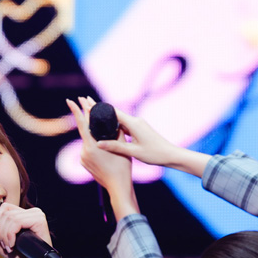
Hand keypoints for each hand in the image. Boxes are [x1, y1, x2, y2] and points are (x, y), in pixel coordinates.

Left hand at [0, 201, 50, 257]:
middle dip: (0, 232)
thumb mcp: (2, 245)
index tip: (1, 238)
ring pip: (10, 218)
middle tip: (6, 246)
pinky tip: (14, 244)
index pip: (4, 208)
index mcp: (24, 214)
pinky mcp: (39, 221)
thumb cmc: (23, 256)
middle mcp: (31, 212)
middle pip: (5, 214)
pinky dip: (11, 234)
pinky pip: (18, 222)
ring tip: (10, 247)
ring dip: (5, 235)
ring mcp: (36, 215)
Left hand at [67, 97, 137, 220]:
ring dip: (95, 136)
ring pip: (88, 141)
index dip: (76, 111)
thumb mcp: (121, 145)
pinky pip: (88, 150)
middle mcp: (84, 152)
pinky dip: (95, 146)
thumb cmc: (122, 166)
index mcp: (91, 146)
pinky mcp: (84, 163)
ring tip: (105, 136)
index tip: (71, 101)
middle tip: (85, 103)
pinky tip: (104, 150)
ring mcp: (82, 158)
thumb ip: (114, 131)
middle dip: (88, 120)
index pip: (82, 124)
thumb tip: (112, 118)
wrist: (118, 186)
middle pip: (86, 132)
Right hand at [80, 99, 209, 177]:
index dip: (99, 108)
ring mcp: (138, 125)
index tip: (87, 102)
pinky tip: (108, 131)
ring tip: (94, 118)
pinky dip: (115, 128)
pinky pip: (124, 126)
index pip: (113, 113)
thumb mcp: (133, 152)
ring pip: (119, 121)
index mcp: (133, 124)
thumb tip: (98, 143)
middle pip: (115, 115)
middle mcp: (136, 121)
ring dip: (108, 121)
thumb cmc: (154, 154)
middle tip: (86, 105)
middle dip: (101, 112)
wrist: (171, 155)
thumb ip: (115, 146)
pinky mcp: (139, 130)